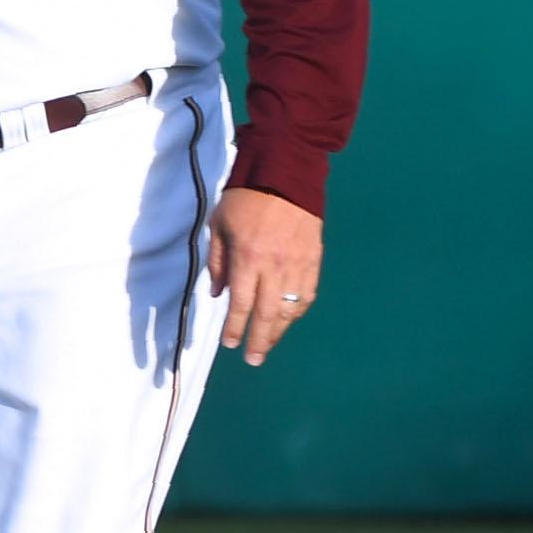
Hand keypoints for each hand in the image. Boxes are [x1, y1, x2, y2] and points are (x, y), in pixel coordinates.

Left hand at [206, 186, 319, 366]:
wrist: (286, 174)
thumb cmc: (245, 198)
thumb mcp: (219, 225)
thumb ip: (218, 262)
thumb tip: (218, 295)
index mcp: (248, 258)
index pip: (240, 304)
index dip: (234, 328)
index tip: (229, 344)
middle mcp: (274, 267)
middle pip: (267, 314)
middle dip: (259, 340)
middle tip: (253, 359)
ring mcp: (298, 265)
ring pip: (290, 309)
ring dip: (279, 330)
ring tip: (268, 344)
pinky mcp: (314, 259)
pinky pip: (307, 294)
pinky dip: (297, 311)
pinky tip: (288, 319)